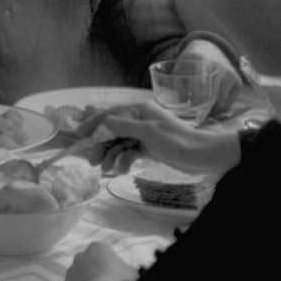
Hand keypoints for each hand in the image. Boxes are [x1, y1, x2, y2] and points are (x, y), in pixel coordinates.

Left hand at [62, 240, 138, 280]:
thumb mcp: (132, 275)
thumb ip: (133, 273)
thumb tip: (135, 276)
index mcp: (98, 247)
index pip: (109, 255)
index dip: (116, 268)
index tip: (120, 279)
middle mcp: (81, 255)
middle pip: (95, 265)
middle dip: (102, 274)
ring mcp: (71, 270)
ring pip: (84, 277)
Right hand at [76, 99, 240, 176]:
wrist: (201, 157)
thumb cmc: (177, 141)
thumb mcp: (149, 132)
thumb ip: (125, 126)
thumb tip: (104, 119)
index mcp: (139, 110)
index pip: (110, 114)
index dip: (93, 124)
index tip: (79, 135)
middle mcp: (139, 119)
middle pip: (112, 131)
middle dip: (101, 146)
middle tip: (92, 162)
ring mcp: (143, 134)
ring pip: (119, 144)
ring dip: (111, 156)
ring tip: (107, 170)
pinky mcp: (148, 147)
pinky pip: (129, 153)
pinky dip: (124, 161)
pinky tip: (124, 170)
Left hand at [177, 40, 241, 113]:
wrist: (209, 49)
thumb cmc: (191, 63)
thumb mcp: (180, 69)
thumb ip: (180, 87)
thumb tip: (184, 110)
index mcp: (201, 61)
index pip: (200, 83)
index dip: (196, 99)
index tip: (191, 110)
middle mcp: (219, 67)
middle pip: (211, 96)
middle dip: (201, 110)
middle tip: (193, 117)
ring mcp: (230, 75)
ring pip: (220, 102)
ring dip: (210, 112)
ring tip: (201, 114)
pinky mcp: (237, 82)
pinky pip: (228, 104)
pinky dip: (219, 110)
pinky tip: (211, 109)